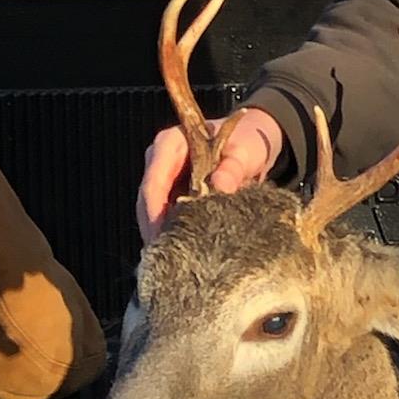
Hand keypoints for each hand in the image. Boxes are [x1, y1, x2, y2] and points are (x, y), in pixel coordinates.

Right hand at [136, 107, 283, 243]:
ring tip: (176, 257)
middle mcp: (159, 158)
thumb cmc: (245, 141)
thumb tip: (220, 186)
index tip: (163, 235)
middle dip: (156, 228)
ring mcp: (162, 176)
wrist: (250, 141)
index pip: (155, 179)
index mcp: (171, 142)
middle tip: (170, 257)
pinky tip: (181, 250)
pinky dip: (170, 231)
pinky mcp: (168, 192)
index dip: (155, 210)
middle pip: (148, 199)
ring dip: (161, 233)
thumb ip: (232, 168)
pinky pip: (162, 215)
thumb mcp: (244, 151)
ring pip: (152, 210)